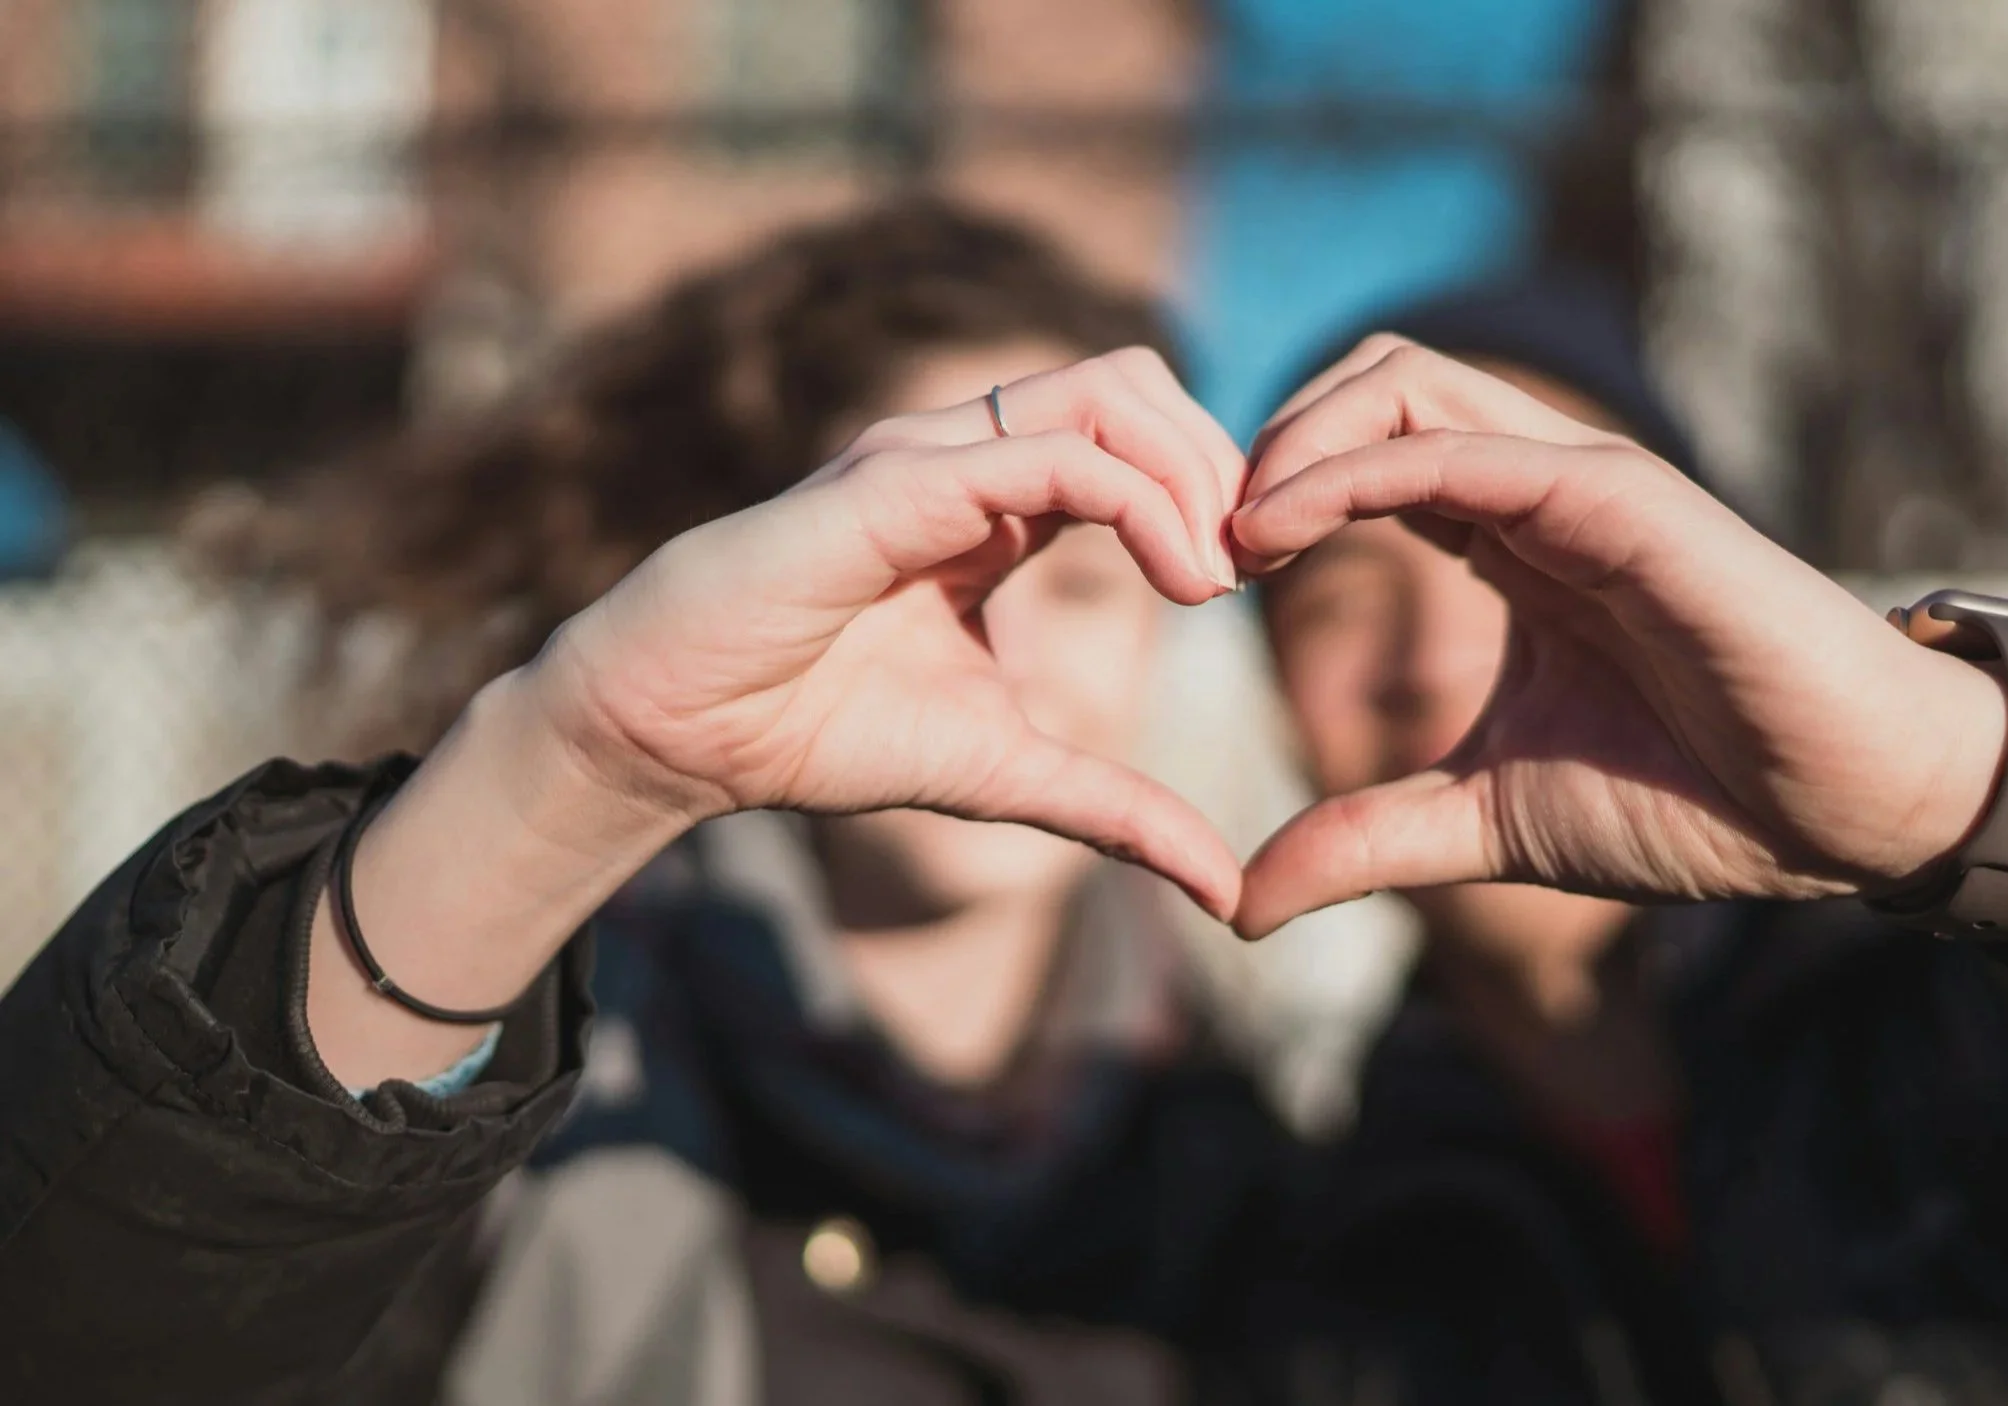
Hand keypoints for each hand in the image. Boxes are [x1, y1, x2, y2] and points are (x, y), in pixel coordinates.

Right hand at [528, 348, 1248, 916]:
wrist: (676, 736)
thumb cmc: (816, 732)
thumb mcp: (1006, 775)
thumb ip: (1117, 811)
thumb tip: (1225, 892)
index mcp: (996, 501)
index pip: (1137, 435)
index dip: (1214, 490)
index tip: (1257, 581)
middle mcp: (967, 454)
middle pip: (1139, 382)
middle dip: (1221, 462)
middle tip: (1256, 566)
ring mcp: (930, 455)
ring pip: (1107, 391)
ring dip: (1192, 472)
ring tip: (1217, 576)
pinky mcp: (896, 483)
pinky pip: (1051, 455)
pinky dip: (1141, 502)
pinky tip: (1179, 582)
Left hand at [1228, 339, 2007, 936]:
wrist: (1843, 815)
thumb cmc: (1697, 801)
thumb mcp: (1487, 822)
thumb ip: (1367, 840)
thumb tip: (1239, 902)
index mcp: (1510, 540)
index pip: (1364, 451)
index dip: (1269, 492)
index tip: (1197, 578)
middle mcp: (1539, 490)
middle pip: (1373, 380)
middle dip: (1266, 439)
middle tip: (1200, 545)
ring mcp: (1582, 483)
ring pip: (1408, 381)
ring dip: (1295, 437)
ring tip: (1230, 534)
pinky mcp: (1623, 500)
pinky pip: (1467, 449)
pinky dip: (1357, 469)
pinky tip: (1283, 531)